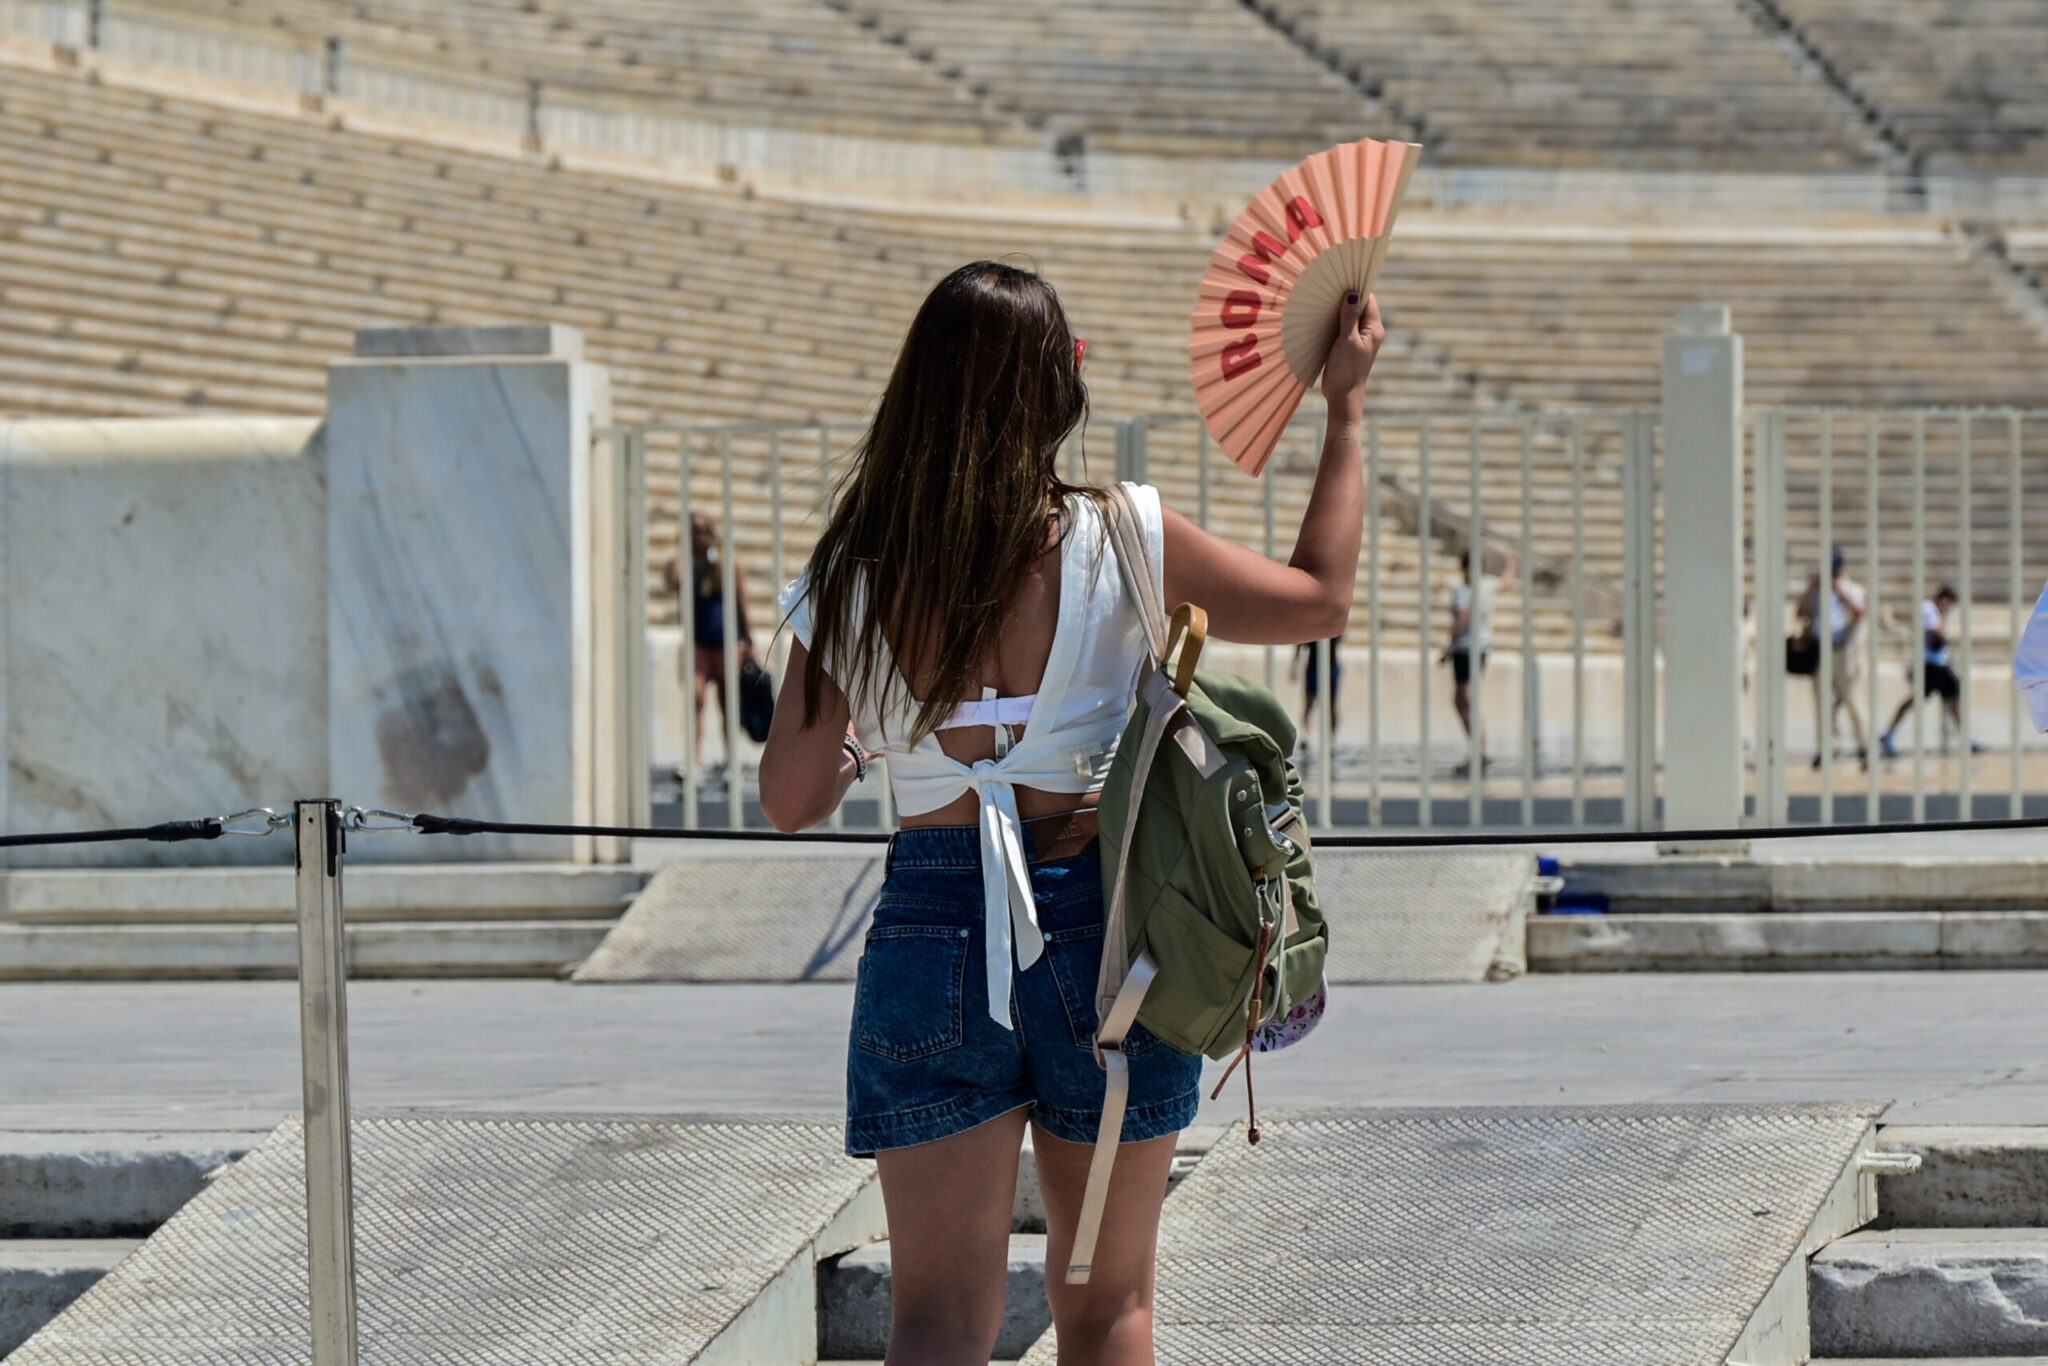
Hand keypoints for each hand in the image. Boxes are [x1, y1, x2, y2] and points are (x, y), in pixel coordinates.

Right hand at [1320, 292, 1384, 423]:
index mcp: (1374, 329)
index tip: (1343, 278)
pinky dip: (1333, 321)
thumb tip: (1352, 294)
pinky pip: (1342, 327)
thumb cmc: (1347, 371)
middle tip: (1329, 288)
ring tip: (1324, 301)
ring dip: (1338, 310)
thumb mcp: (1346, 341)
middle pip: (1359, 306)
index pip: (1369, 299)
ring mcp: (1358, 339)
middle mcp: (1369, 332)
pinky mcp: (1347, 346)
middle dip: (1346, 297)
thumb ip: (1349, 317)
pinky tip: (1322, 318)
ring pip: (1349, 316)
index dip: (1357, 288)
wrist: (1343, 397)